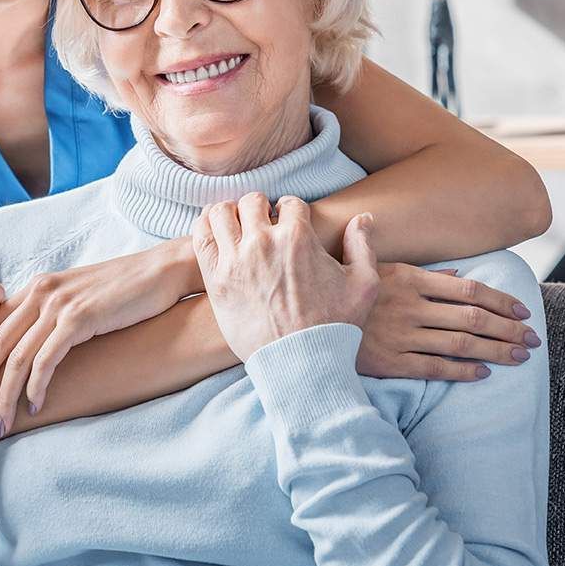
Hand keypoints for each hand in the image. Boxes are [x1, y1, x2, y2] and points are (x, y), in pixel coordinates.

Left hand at [0, 240, 197, 433]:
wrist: (163, 271)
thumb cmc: (125, 291)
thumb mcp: (78, 300)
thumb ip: (52, 318)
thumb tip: (31, 350)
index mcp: (35, 288)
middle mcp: (40, 292)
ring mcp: (59, 303)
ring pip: (15, 358)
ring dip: (4, 396)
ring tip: (0, 425)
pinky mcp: (79, 317)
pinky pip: (46, 359)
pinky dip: (35, 388)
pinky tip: (34, 407)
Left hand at [192, 193, 377, 362]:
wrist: (301, 363)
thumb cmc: (335, 326)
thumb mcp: (364, 284)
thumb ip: (362, 245)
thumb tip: (363, 218)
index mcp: (298, 237)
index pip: (289, 203)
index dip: (290, 211)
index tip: (288, 223)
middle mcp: (264, 242)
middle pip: (252, 202)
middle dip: (260, 208)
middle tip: (262, 224)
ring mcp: (236, 259)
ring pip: (221, 213)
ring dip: (229, 213)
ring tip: (236, 226)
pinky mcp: (216, 280)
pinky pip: (201, 237)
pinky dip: (205, 227)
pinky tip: (215, 233)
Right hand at [358, 264, 539, 380]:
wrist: (308, 325)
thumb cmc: (346, 294)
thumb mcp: (379, 270)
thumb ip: (423, 272)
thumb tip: (459, 274)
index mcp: (410, 279)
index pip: (469, 290)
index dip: (501, 300)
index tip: (523, 311)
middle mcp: (411, 306)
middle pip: (474, 317)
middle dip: (508, 329)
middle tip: (533, 339)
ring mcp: (403, 335)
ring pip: (461, 343)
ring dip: (496, 350)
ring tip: (520, 357)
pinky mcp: (392, 362)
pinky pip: (436, 368)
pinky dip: (463, 371)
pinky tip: (485, 373)